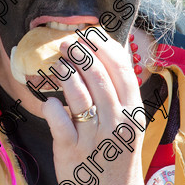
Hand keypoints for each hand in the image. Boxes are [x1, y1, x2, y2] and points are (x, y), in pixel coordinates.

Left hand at [42, 37, 145, 184]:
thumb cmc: (117, 152)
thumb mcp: (128, 122)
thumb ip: (118, 92)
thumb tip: (104, 51)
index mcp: (134, 112)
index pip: (122, 69)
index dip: (103, 45)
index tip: (88, 32)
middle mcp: (117, 123)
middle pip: (98, 76)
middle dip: (79, 52)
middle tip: (64, 41)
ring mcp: (94, 138)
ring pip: (78, 94)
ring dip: (64, 72)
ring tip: (57, 64)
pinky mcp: (71, 151)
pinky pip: (58, 119)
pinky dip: (52, 105)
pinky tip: (50, 102)